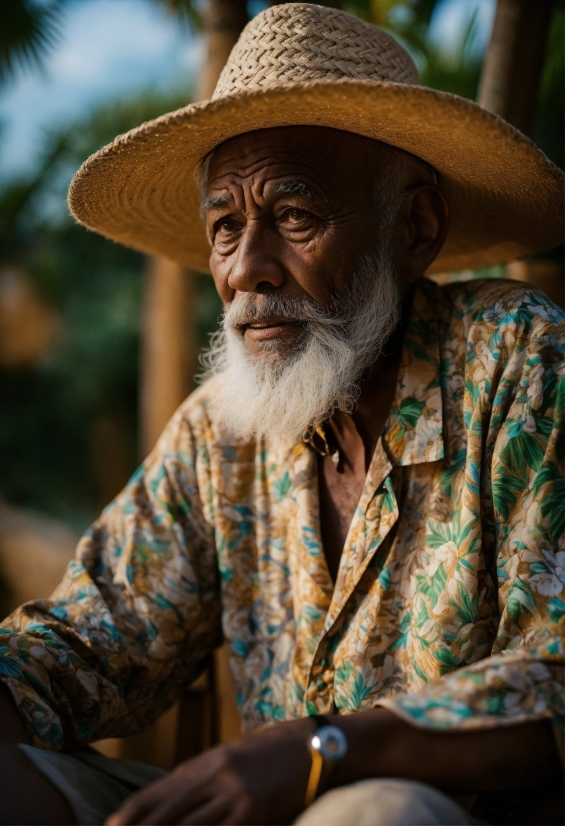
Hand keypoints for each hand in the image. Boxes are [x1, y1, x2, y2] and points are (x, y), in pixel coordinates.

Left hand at [106, 717, 313, 824]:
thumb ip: (200, 779)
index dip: (130, 814)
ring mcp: (233, 794)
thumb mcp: (229, 758)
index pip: (156, 792)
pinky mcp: (254, 812)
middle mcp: (214, 775)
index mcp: (204, 762)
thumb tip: (167, 804)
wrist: (311, 744)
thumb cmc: (269, 753)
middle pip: (166, 814)